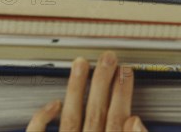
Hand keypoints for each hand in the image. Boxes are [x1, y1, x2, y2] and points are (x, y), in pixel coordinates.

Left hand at [26, 51, 147, 131]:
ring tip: (81, 63)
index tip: (127, 73)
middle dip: (103, 81)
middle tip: (108, 58)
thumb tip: (136, 121)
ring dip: (77, 88)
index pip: (118, 120)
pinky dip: (44, 118)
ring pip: (71, 117)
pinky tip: (54, 103)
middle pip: (96, 112)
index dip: (124, 93)